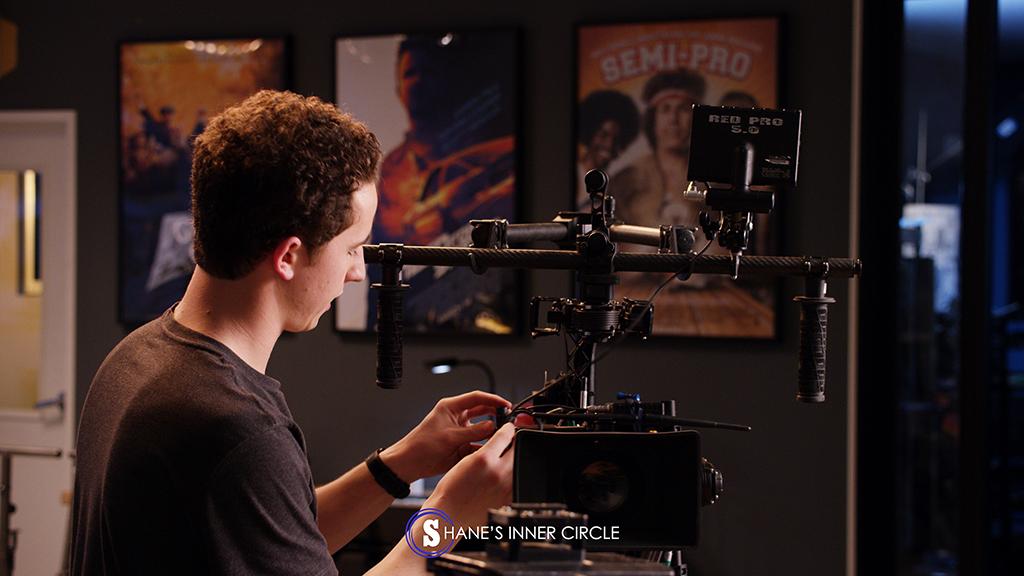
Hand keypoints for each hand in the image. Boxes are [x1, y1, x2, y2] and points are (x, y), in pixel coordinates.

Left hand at [381, 391, 510, 482]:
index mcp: (451, 407)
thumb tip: (493, 426)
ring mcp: (460, 432)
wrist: (410, 464)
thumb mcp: (450, 436)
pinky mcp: (462, 445)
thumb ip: (474, 431)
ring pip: (482, 429)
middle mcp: (457, 417)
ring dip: (491, 432)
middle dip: (495, 414)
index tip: (506, 404)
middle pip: (482, 411)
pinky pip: (478, 444)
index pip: (476, 398)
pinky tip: (492, 448)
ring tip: (502, 435)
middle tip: (508, 420)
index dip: (492, 399)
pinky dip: (485, 446)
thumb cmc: (421, 445)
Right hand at [426, 422, 515, 527]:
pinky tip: (505, 477)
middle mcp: (498, 472)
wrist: (449, 515)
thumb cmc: (451, 490)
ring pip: (521, 463)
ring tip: (506, 461)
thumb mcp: (465, 461)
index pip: (506, 434)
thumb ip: (485, 449)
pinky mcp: (509, 500)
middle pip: (518, 448)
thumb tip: (502, 440)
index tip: (510, 428)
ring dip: (516, 458)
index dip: (509, 428)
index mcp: (484, 459)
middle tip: (510, 443)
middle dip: (515, 442)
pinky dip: (516, 476)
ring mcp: (506, 487)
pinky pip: (519, 481)